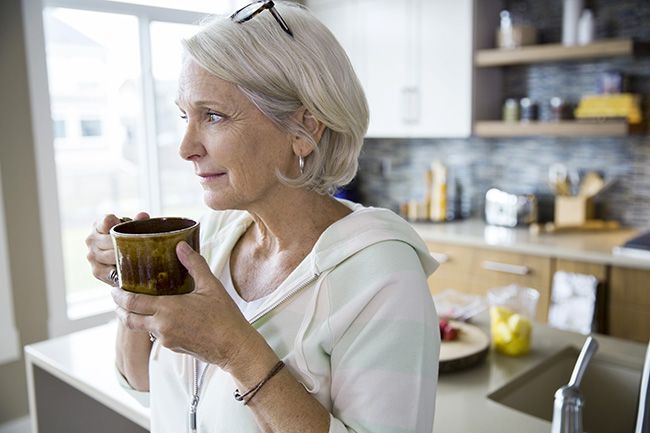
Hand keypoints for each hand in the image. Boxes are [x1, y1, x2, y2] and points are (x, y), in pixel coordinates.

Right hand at [86, 212, 148, 285]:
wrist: (120, 259)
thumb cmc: (126, 239)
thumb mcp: (131, 228)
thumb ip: (137, 222)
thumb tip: (143, 216)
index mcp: (98, 225)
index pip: (107, 221)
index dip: (120, 225)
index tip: (131, 229)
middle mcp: (91, 239)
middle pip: (111, 240)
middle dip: (127, 244)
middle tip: (143, 248)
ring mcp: (91, 255)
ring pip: (111, 256)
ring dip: (125, 258)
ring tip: (139, 258)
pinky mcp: (96, 271)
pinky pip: (109, 272)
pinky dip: (120, 272)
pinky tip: (130, 270)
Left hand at [111, 241, 257, 368]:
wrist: (233, 346)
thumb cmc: (224, 316)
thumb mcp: (211, 286)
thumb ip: (194, 264)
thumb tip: (180, 246)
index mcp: (168, 309)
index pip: (133, 303)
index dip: (119, 296)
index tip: (114, 288)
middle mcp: (162, 326)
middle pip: (129, 319)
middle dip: (120, 308)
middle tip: (117, 296)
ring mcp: (166, 339)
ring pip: (141, 328)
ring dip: (135, 317)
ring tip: (137, 305)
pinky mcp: (173, 347)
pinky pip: (156, 335)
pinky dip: (152, 325)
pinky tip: (162, 316)